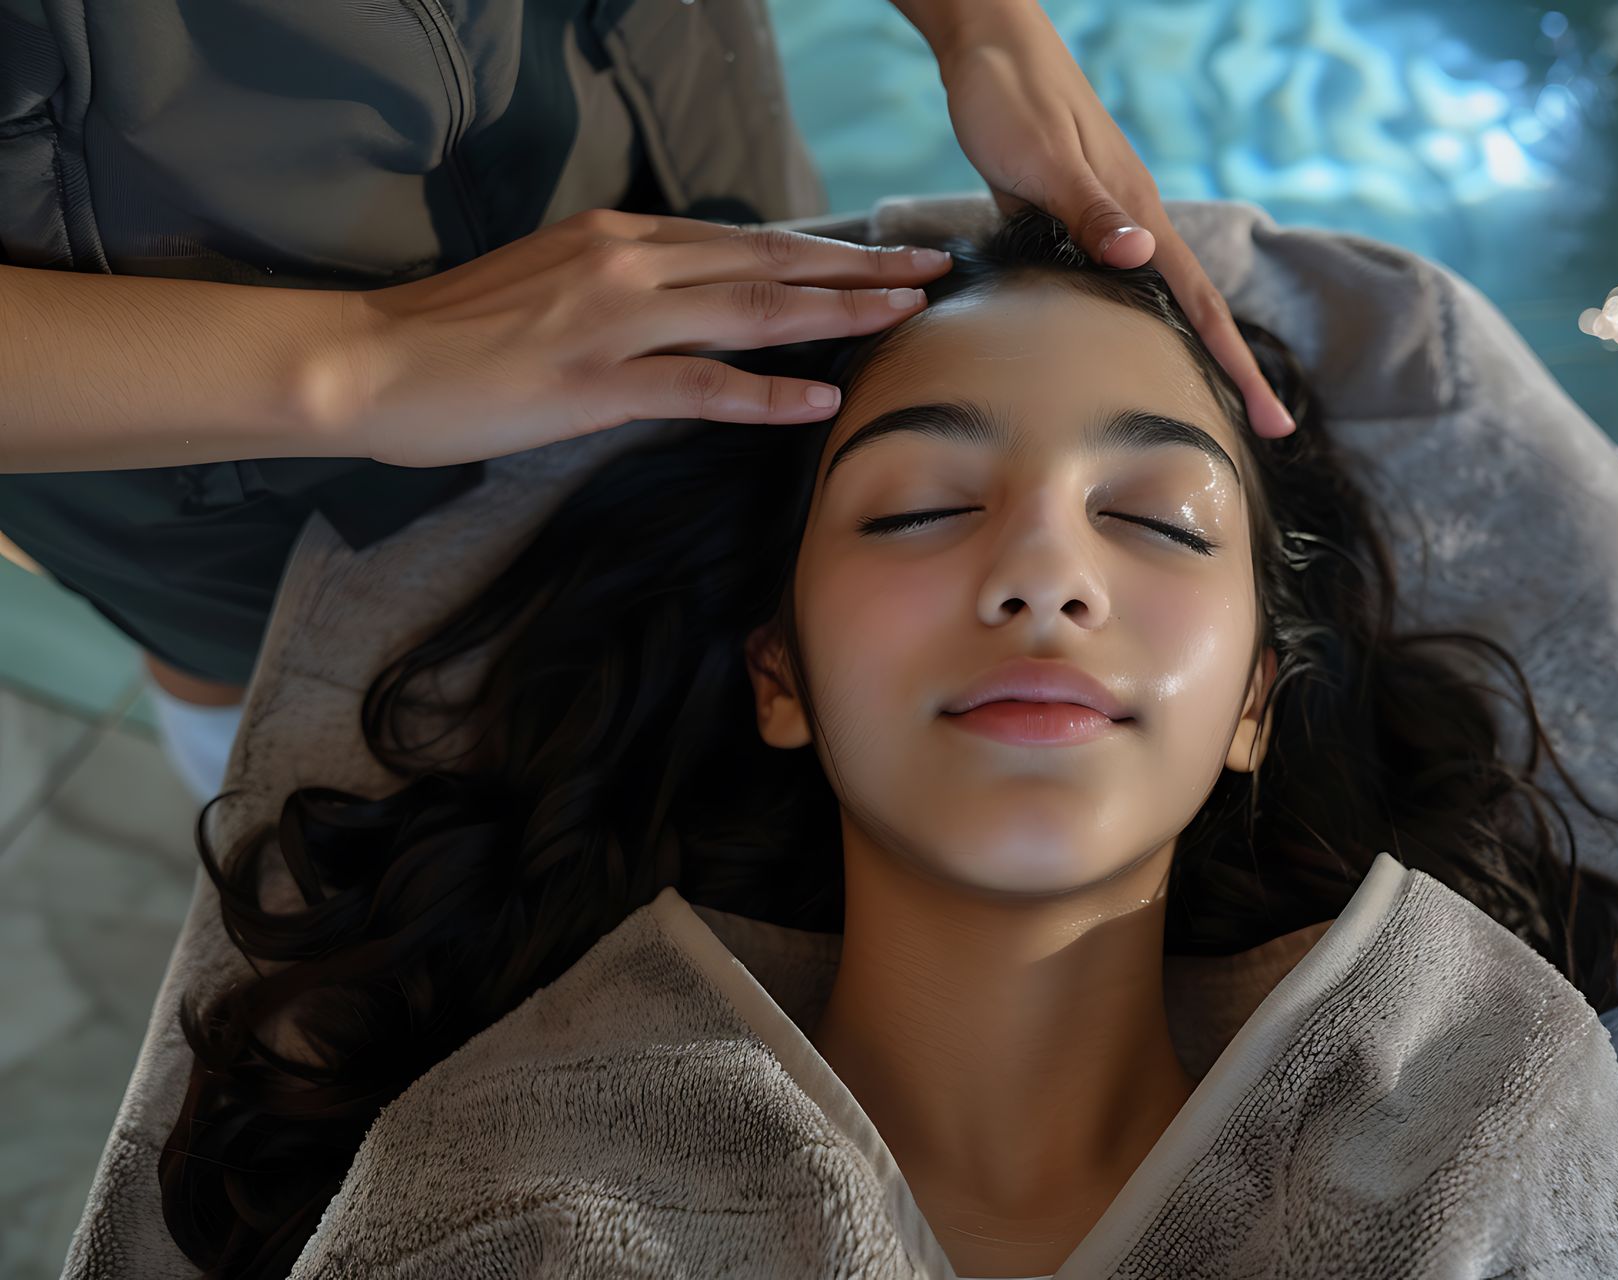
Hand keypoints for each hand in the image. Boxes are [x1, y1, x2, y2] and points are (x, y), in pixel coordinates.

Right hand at [307, 208, 952, 467]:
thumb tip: (689, 307)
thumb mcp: (552, 285)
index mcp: (620, 240)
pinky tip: (818, 402)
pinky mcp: (593, 381)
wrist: (370, 362)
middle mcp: (627, 264)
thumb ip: (625, 288)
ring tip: (904, 319)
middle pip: (768, 263)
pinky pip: (699, 386)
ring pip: (750, 311)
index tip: (884, 255)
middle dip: (858, 268)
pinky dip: (764, 393)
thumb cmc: (456, 336)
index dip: (823, 249)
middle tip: (929, 271)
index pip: (745, 241)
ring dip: (835, 315)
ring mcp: (612, 321)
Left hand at [931, 4, 1295, 437]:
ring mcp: (1104, 220)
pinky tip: (1115, 354)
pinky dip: (1124, 326)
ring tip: (1200, 407)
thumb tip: (1143, 255)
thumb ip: (1090, 210)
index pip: (1201, 305)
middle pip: (1192, 311)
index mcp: (1138, 211)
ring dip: (1181, 352)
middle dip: (1228, 371)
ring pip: (1151, 302)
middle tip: (1263, 432)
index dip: (1237, 365)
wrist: (985, 41)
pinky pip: (1106, 287)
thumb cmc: (1009, 97)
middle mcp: (1133, 222)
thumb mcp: (1045, 158)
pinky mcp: (1069, 218)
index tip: (1272, 419)